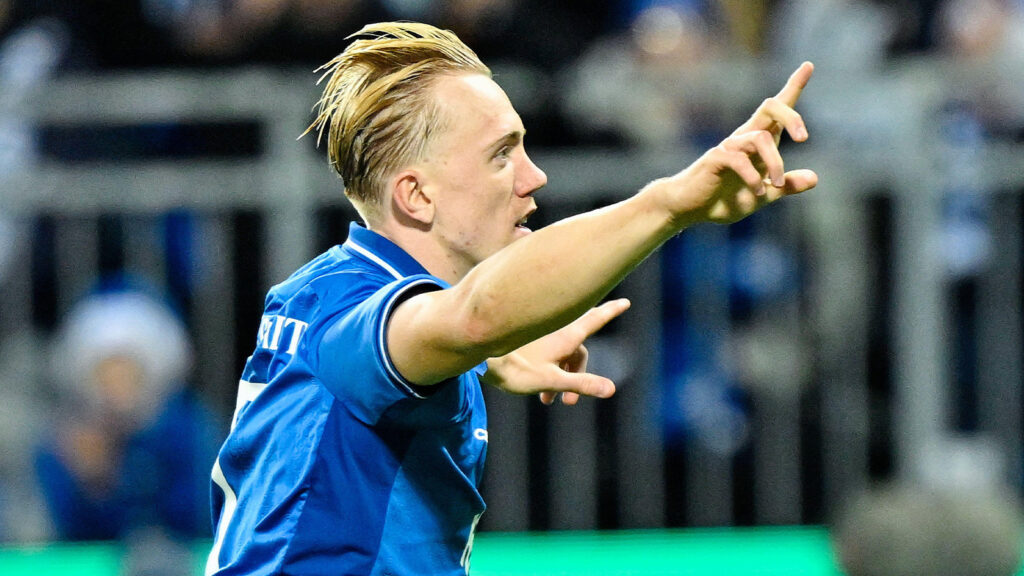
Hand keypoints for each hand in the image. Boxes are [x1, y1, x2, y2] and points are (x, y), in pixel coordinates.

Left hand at [481, 299, 629, 404]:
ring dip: (560, 377)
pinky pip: (546, 352)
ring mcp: (539, 334)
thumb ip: (579, 384)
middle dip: (577, 374)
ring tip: (546, 402)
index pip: (595, 320)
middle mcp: (555, 330)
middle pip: (578, 349)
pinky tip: (535, 389)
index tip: (625, 302)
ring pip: (560, 353)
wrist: (478, 357)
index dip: (611, 311)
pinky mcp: (525, 340)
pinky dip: (547, 370)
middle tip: (571, 403)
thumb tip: (610, 389)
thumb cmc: (514, 367)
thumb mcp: (551, 380)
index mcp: (566, 335)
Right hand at [658, 62, 818, 225]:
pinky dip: (754, 178)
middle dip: (791, 117)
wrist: (689, 209)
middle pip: (770, 108)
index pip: (777, 109)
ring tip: (777, 186)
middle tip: (803, 138)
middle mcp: (745, 137)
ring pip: (760, 139)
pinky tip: (758, 192)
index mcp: (758, 142)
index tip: (808, 66)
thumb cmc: (723, 199)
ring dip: (775, 163)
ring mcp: (729, 146)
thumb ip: (786, 186)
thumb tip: (814, 178)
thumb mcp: (763, 196)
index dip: (793, 86)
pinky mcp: (715, 158)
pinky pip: (740, 160)